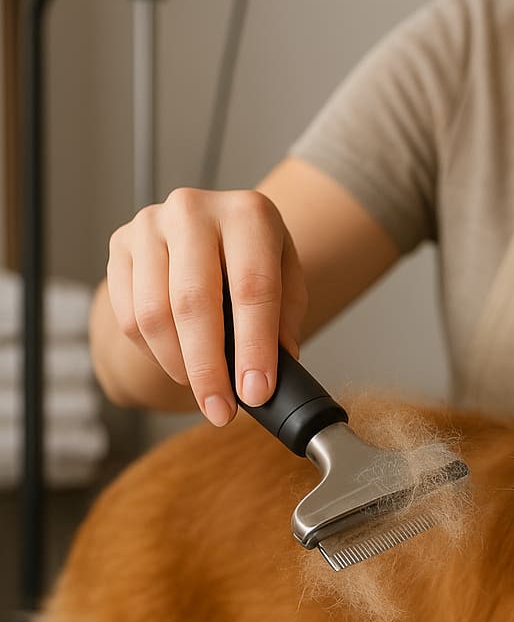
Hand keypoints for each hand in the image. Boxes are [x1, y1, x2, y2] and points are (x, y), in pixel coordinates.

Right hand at [105, 186, 306, 424]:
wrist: (216, 224)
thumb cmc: (255, 255)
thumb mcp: (287, 278)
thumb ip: (284, 320)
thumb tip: (271, 371)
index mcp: (249, 214)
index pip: (252, 288)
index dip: (254, 347)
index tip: (256, 392)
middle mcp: (194, 211)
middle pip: (193, 303)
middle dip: (208, 368)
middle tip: (221, 410)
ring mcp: (150, 225)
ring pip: (153, 315)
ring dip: (179, 366)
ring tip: (204, 389)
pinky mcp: (120, 246)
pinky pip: (128, 316)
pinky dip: (154, 352)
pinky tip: (178, 361)